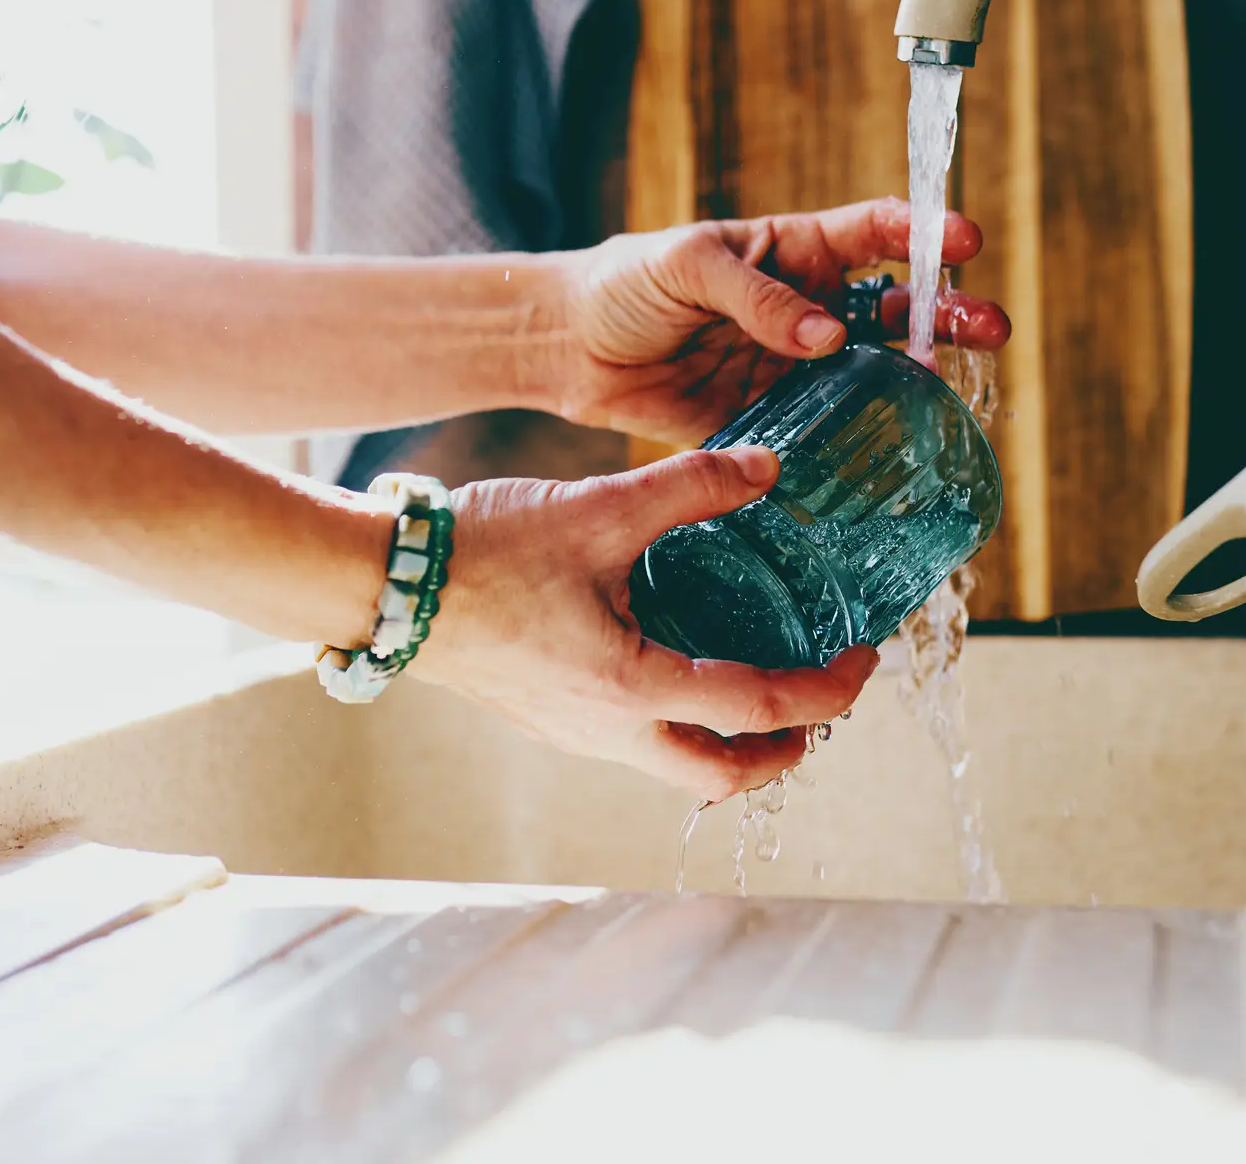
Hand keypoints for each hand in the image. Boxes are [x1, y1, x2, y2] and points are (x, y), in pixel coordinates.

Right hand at [408, 445, 877, 801]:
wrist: (384, 586)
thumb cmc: (483, 553)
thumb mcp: (597, 509)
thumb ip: (691, 486)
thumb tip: (768, 467)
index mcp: (632, 688)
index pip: (762, 709)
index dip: (828, 690)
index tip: (861, 656)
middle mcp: (608, 732)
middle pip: (723, 777)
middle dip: (784, 751)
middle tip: (820, 704)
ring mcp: (574, 734)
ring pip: (675, 767)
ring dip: (729, 740)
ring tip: (758, 683)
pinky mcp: (548, 719)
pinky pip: (633, 743)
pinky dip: (678, 721)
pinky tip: (676, 659)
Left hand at [552, 197, 1011, 446]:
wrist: (570, 347)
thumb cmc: (626, 283)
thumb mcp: (688, 266)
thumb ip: (757, 297)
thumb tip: (825, 336)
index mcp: (791, 251)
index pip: (872, 233)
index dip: (923, 233)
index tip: (964, 242)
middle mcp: (803, 308)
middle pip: (892, 308)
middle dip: (947, 313)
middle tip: (990, 327)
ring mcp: (790, 367)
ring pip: (870, 373)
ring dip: (915, 380)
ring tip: (953, 389)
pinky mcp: (768, 419)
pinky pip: (823, 431)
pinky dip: (857, 440)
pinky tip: (889, 450)